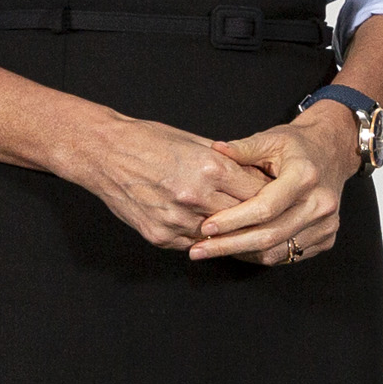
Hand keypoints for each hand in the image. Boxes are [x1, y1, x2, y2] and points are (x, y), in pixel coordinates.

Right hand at [70, 112, 271, 251]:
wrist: (106, 153)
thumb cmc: (150, 140)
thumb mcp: (195, 141)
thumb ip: (226, 160)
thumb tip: (254, 173)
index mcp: (210, 167)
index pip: (256, 191)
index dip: (268, 194)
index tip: (275, 197)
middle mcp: (196, 196)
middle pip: (242, 216)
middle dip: (254, 215)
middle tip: (266, 216)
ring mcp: (176, 220)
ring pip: (219, 235)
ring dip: (229, 231)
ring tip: (240, 227)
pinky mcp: (160, 236)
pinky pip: (193, 243)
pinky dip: (202, 237)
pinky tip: (208, 230)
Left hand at [189, 101, 361, 264]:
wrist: (332, 152)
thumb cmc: (298, 145)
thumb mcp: (271, 138)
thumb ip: (242, 148)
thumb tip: (214, 150)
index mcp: (305, 176)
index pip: (265, 207)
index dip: (233, 219)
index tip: (206, 226)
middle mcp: (320, 203)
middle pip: (269, 236)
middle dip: (229, 245)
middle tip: (198, 249)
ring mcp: (327, 223)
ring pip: (276, 252)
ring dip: (241, 253)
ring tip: (212, 250)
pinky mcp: (327, 238)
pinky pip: (287, 256)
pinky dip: (260, 255)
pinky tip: (238, 248)